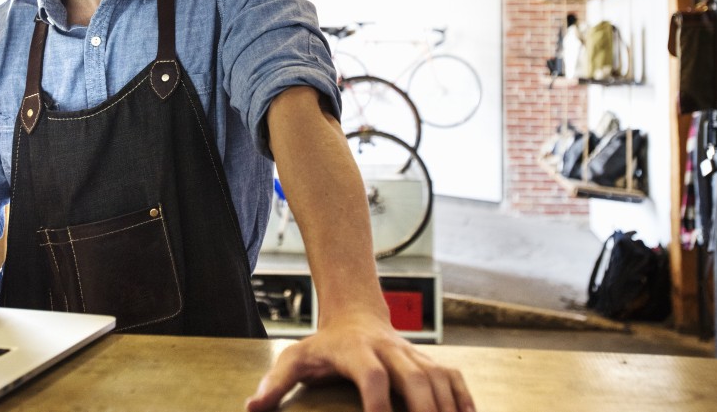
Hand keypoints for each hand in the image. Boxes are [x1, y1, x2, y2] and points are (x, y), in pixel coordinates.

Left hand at [245, 312, 474, 411]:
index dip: (378, 403)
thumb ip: (275, 383)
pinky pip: (452, 378)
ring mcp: (413, 355)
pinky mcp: (428, 361)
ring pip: (439, 379)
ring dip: (449, 408)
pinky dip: (464, 399)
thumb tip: (252, 408)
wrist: (355, 314)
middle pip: (416, 379)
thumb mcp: (295, 357)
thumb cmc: (324, 345)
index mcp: (357, 351)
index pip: (372, 377)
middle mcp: (390, 351)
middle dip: (426, 410)